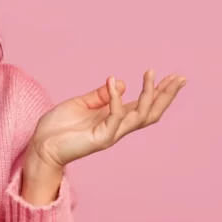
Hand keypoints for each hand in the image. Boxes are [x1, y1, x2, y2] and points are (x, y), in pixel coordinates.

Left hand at [28, 70, 186, 172]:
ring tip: (151, 74)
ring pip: (140, 115)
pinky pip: (115, 117)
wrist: (40, 147)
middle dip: (166, 95)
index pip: (143, 105)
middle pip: (151, 112)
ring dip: (149, 94)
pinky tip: (114, 83)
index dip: (158, 91)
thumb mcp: (81, 104)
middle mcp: (117, 128)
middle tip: (181, 78)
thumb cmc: (58, 128)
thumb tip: (120, 83)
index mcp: (114, 119)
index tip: (173, 76)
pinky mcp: (101, 138)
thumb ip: (100, 96)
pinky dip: (116, 99)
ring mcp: (111, 134)